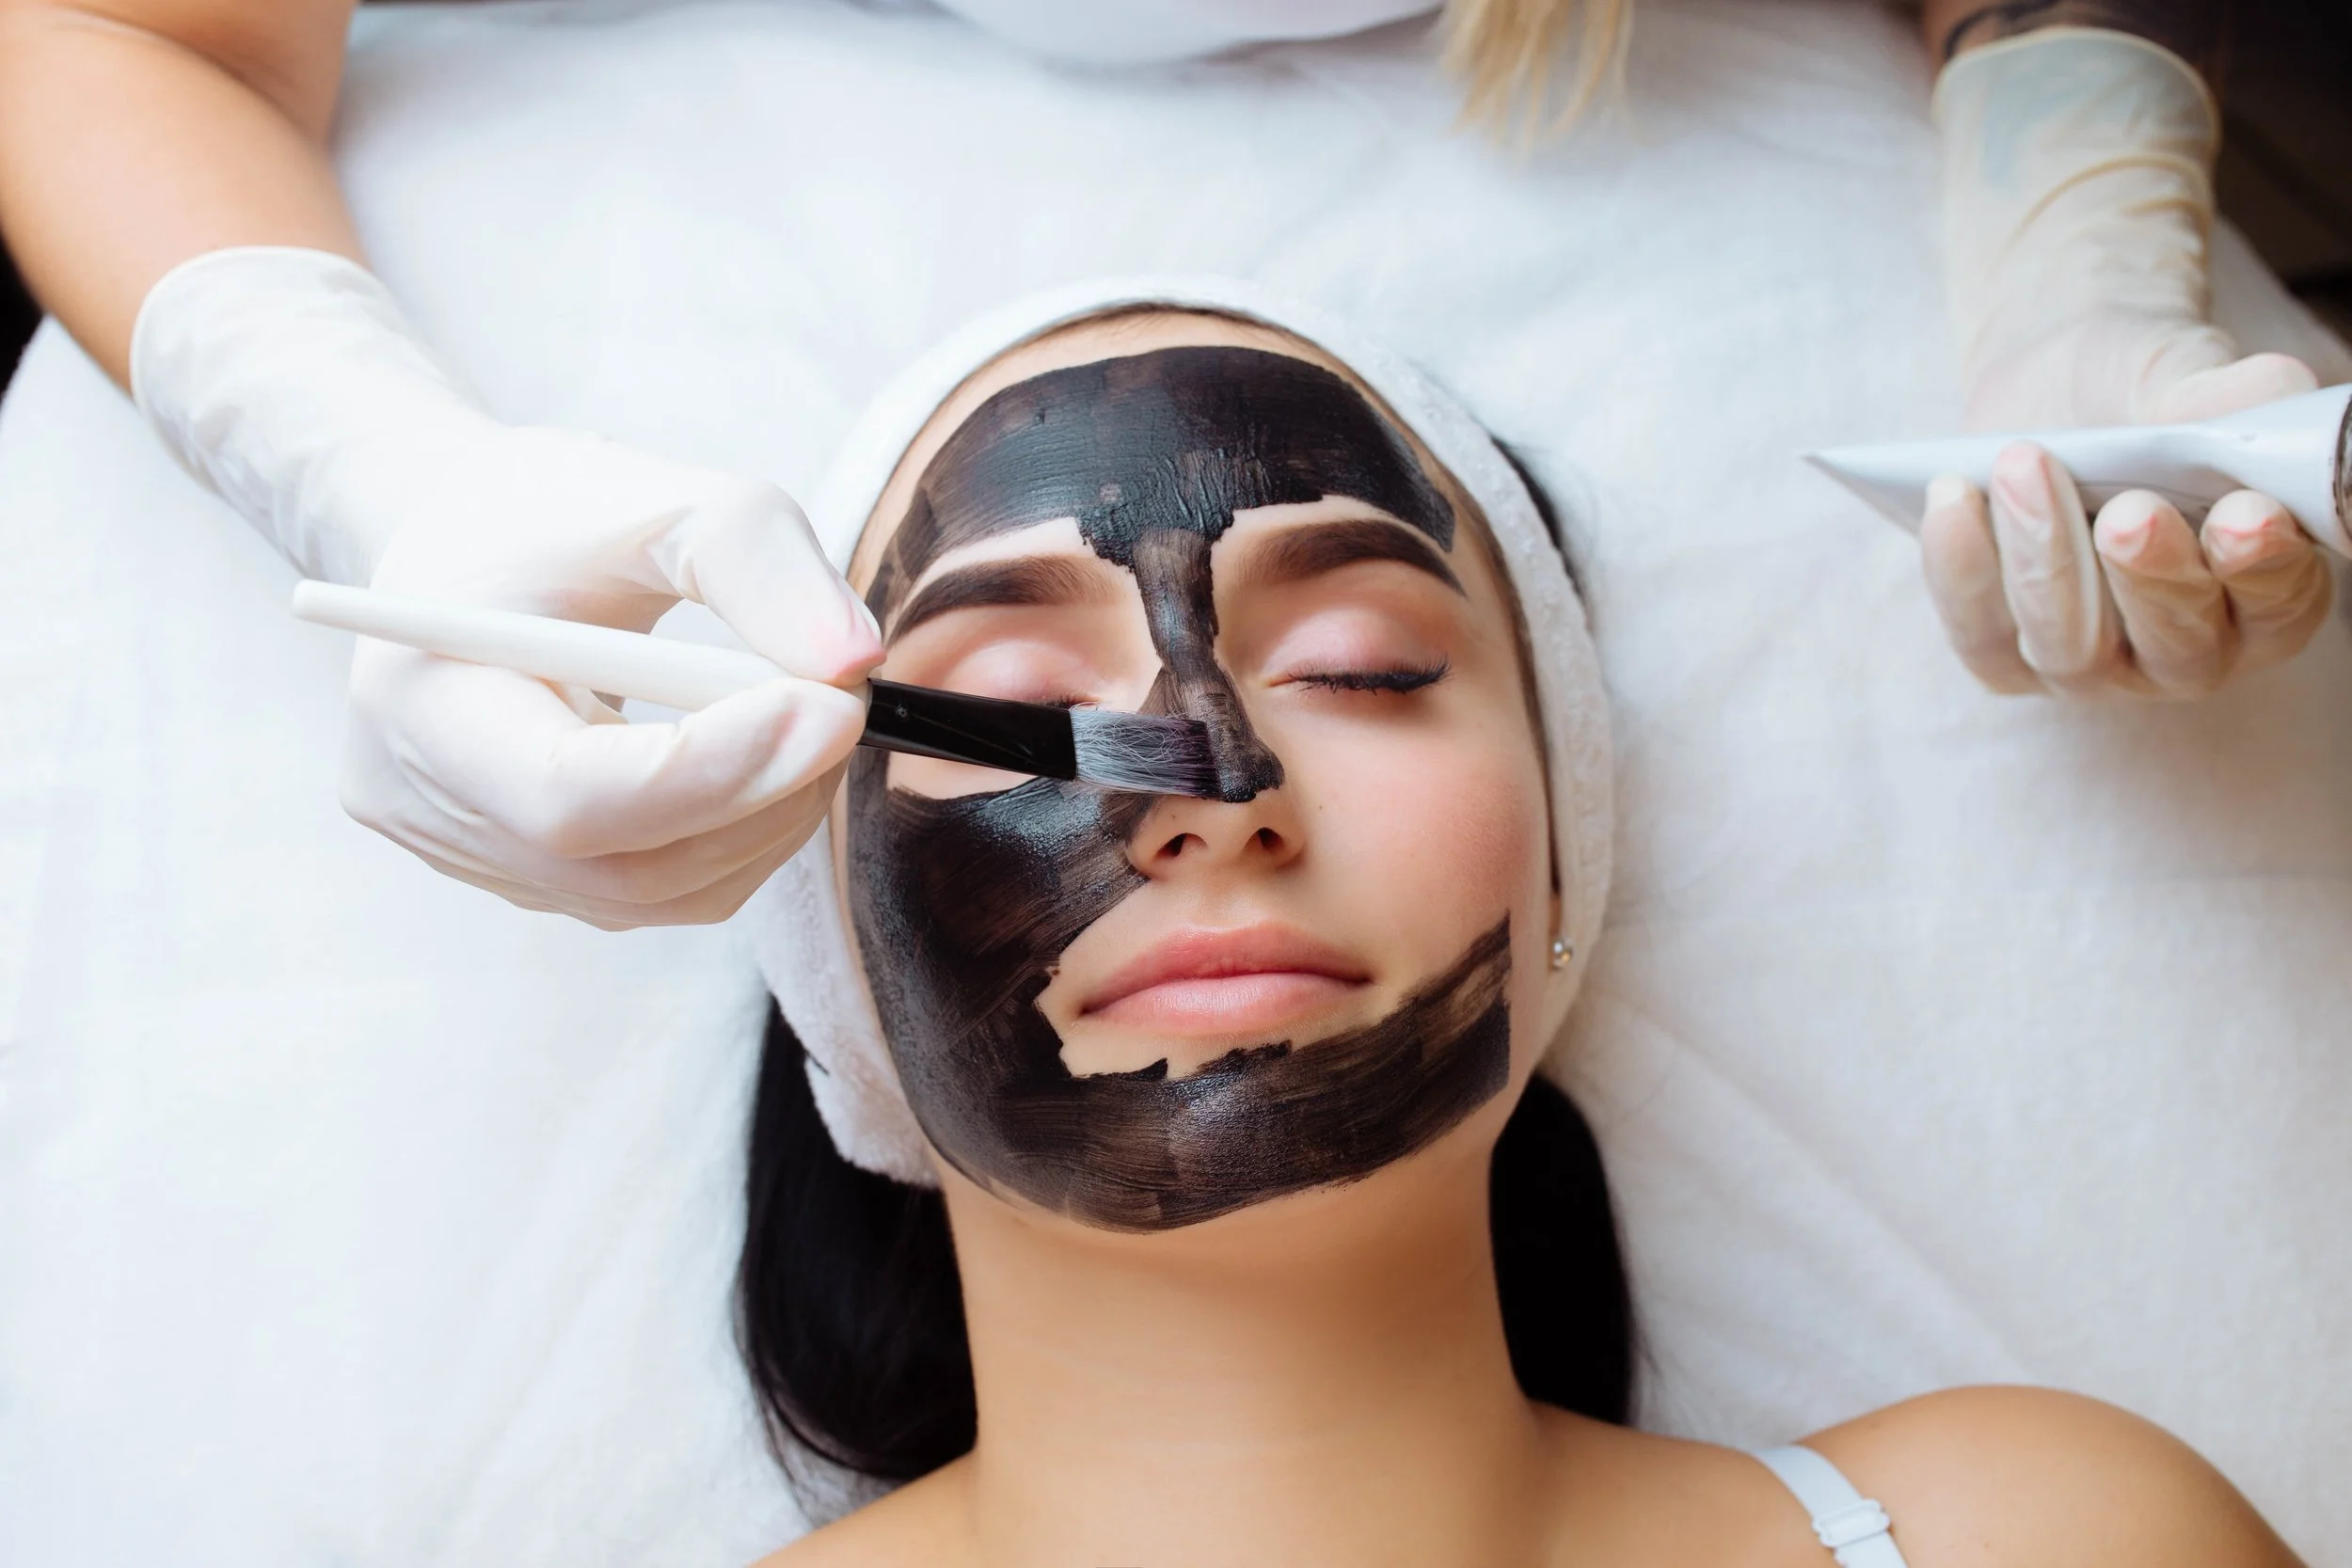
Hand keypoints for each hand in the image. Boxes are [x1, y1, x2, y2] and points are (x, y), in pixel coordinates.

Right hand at [132, 248, 880, 924]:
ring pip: (663, 892)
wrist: (470, 551)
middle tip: (850, 702)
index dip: (712, 769)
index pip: (568, 796)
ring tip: (810, 713)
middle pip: (626, 864)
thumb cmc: (544, 515)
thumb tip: (852, 661)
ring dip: (770, 814)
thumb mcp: (646, 493)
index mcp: (419, 703)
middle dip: (765, 791)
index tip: (832, 704)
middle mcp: (430, 808)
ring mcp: (482, 860)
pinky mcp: (540, 878)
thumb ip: (751, 556)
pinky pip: (668, 893)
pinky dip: (742, 832)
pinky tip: (766, 755)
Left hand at [1920, 346, 2333, 697]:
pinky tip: (1952, 495)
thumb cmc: (2148, 390)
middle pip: (2178, 646)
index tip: (2245, 513)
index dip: (2264, 567)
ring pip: (2072, 648)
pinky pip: (1982, 638)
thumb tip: (2270, 398)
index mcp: (2265, 590)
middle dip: (2153, 577)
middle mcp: (2188, 649)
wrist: (2058, 385)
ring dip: (2046, 560)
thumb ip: (2234, 400)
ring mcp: (2094, 666)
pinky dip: (1961, 570)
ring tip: (2024, 463)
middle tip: (2130, 508)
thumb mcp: (2191, 378)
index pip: (2279, 603)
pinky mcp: (2007, 659)